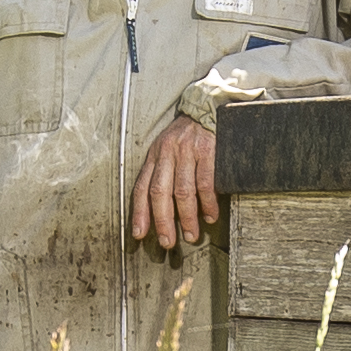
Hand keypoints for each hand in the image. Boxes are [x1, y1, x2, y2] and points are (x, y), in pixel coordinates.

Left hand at [129, 113, 220, 256]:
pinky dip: (208, 203)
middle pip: (160, 193)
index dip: (140, 213)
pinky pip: (205, 182)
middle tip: (168, 242)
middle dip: (163, 221)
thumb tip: (160, 209)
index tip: (139, 234)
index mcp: (154, 156)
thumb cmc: (187, 136)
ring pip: (183, 191)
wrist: (209, 108)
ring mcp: (186, 151)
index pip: (142, 188)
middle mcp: (166, 153)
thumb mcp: (167, 150)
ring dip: (187, 217)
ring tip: (192, 235)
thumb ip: (161, 173)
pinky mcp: (206, 150)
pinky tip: (210, 215)